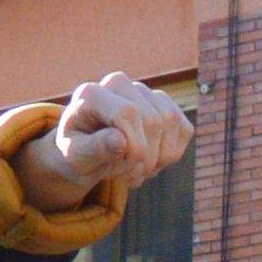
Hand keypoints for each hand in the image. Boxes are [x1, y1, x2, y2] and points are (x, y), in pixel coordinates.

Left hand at [12, 74, 189, 225]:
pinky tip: (152, 162)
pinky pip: (184, 128)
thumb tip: (121, 141)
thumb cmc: (78, 154)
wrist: (86, 152)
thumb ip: (95, 149)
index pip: (128, 113)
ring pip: (171, 121)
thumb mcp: (77, 158)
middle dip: (147, 158)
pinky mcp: (163, 104)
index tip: (125, 174)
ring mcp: (143, 91)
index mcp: (91, 93)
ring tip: (140, 172)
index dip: (135, 147)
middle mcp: (117, 83)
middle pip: (153, 119)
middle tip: (130, 178)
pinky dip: (173, 153)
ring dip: (161, 157)